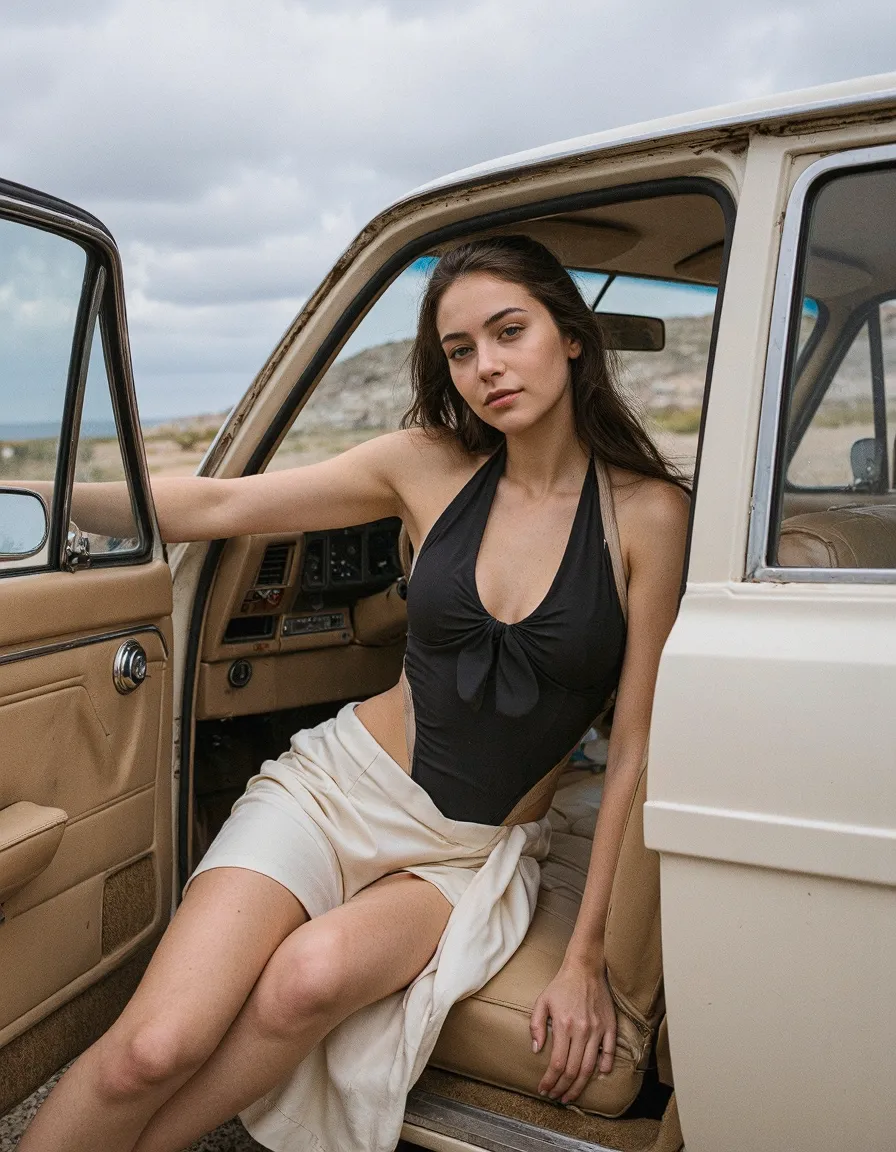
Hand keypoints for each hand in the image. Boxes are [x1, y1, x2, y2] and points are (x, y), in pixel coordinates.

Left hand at [529, 959, 616, 1103]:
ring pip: (589, 1067)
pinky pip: (610, 1052)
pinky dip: (605, 1066)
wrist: (585, 968)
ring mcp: (598, 1030)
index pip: (556, 1063)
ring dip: (579, 1085)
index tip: (544, 1090)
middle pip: (572, 1070)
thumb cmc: (561, 986)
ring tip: (570, 1095)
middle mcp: (582, 1030)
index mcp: (564, 1025)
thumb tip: (536, 1049)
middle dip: (562, 1088)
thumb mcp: (542, 1001)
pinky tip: (598, 1076)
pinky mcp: (610, 1027)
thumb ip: (536, 1025)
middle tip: (556, 1097)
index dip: (550, 1080)